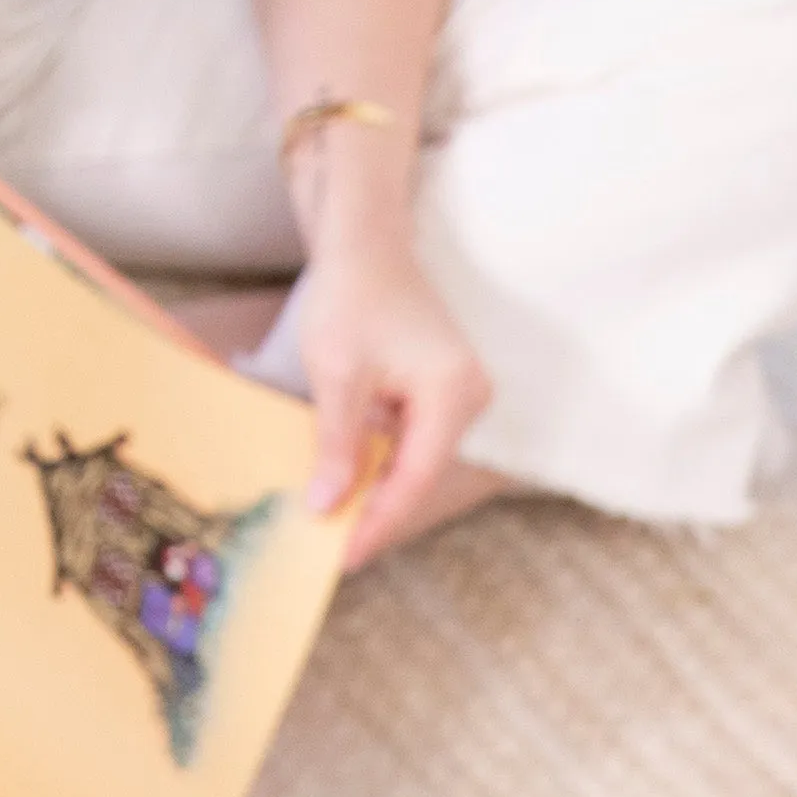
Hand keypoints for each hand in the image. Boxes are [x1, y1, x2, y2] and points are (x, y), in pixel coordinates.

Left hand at [288, 220, 489, 568]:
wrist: (365, 242)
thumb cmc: (351, 295)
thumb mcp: (336, 375)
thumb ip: (336, 446)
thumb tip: (325, 506)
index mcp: (451, 395)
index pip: (414, 478)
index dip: (378, 521)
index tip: (345, 555)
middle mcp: (470, 397)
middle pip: (419, 473)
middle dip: (376, 507)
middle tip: (334, 544)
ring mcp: (462, 393)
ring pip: (415, 458)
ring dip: (377, 484)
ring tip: (335, 515)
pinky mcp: (446, 388)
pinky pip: (413, 437)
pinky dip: (381, 457)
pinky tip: (350, 475)